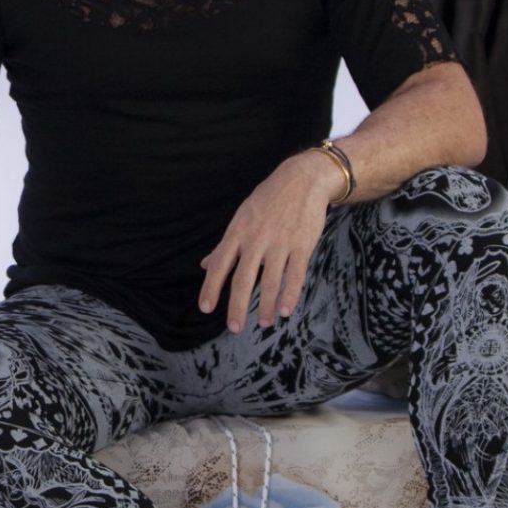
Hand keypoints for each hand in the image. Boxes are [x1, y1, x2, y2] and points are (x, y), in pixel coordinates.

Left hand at [198, 152, 344, 332]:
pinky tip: (286, 310)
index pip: (220, 264)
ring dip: (266, 305)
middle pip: (243, 278)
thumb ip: (225, 245)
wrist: (302, 179)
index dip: (212, 287)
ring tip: (263, 324)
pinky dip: (290, 294)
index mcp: (238, 232)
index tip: (206, 308)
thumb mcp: (242, 217)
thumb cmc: (268, 200)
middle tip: (234, 328)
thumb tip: (205, 265)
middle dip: (238, 306)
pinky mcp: (302, 245)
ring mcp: (280, 242)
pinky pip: (295, 274)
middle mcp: (256, 239)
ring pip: (271, 280)